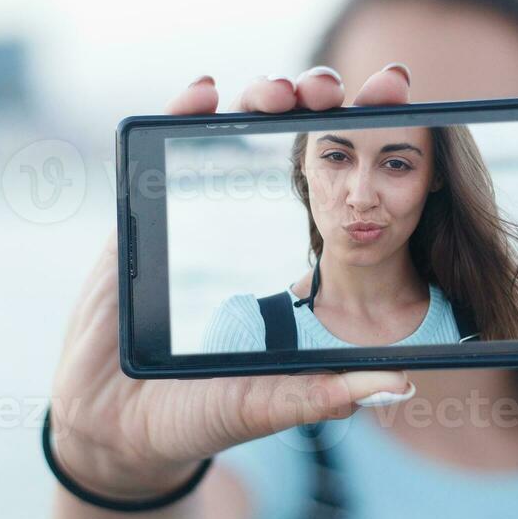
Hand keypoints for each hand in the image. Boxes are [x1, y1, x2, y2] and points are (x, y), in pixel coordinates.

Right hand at [48, 64, 415, 498]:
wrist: (116, 428)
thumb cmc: (200, 415)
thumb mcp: (272, 402)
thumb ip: (327, 391)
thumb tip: (401, 382)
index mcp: (292, 257)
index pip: (342, 181)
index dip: (366, 136)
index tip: (398, 100)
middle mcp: (250, 225)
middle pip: (293, 142)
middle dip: (320, 101)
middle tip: (338, 90)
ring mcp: (195, 214)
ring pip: (235, 132)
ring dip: (261, 97)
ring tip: (282, 93)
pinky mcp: (142, 216)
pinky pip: (162, 148)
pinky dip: (181, 110)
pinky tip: (203, 91)